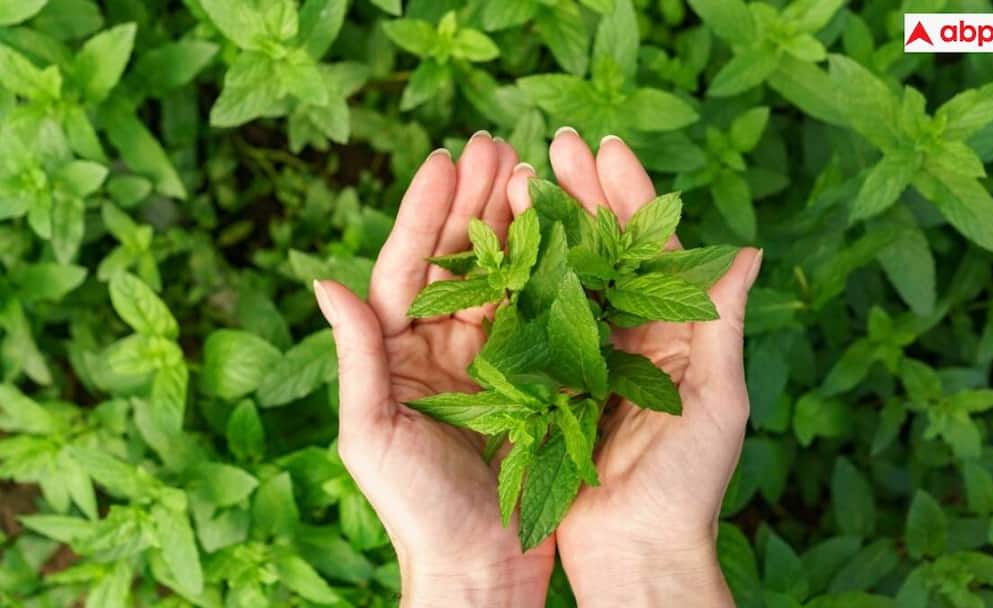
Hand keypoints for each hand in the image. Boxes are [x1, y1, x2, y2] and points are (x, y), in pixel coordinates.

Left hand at [314, 132, 554, 607]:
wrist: (479, 566)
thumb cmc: (416, 510)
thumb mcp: (373, 435)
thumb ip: (357, 357)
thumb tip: (325, 281)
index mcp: (398, 352)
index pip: (409, 267)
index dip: (426, 212)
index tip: (446, 159)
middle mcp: (442, 346)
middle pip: (458, 259)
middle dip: (475, 200)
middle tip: (496, 143)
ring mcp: (490, 359)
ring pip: (502, 276)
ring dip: (515, 223)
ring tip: (533, 170)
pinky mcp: (532, 378)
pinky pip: (540, 314)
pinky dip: (551, 272)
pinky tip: (567, 233)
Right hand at [506, 129, 761, 607]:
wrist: (636, 553)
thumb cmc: (688, 486)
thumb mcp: (717, 401)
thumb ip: (722, 324)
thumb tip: (747, 250)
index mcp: (677, 333)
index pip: (654, 248)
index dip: (631, 195)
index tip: (604, 148)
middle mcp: (632, 336)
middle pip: (606, 250)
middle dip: (583, 194)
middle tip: (555, 143)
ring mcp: (588, 357)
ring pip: (567, 276)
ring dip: (547, 226)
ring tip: (520, 175)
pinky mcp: (550, 384)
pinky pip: (534, 323)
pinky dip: (520, 281)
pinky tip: (499, 244)